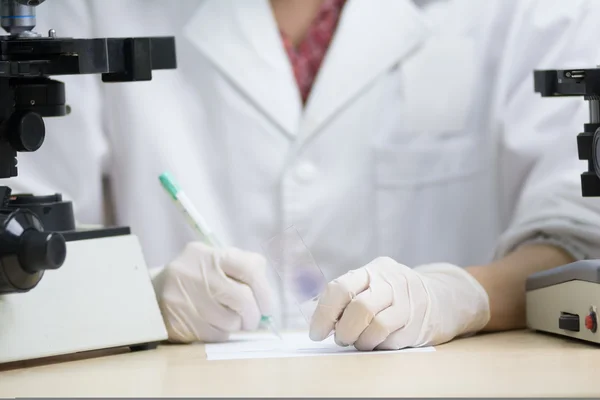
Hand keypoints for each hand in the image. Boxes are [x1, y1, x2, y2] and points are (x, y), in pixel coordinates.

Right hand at [152, 242, 274, 342]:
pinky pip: (215, 335)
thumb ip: (242, 268)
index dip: (265, 290)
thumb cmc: (196, 277)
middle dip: (254, 315)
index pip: (249, 268)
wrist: (151, 293)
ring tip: (228, 319)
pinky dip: (221, 333)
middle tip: (253, 320)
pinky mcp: (180, 322)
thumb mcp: (214, 261)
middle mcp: (197, 274)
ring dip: (236, 325)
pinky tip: (212, 324)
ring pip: (231, 321)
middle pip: (243, 299)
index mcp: (210, 255)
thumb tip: (266, 297)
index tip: (267, 305)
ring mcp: (186, 299)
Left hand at [308, 257, 489, 349]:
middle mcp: (391, 282)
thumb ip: (350, 295)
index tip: (316, 331)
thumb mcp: (375, 283)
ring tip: (357, 341)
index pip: (341, 287)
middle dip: (343, 330)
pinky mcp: (418, 325)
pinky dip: (376, 345)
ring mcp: (408, 303)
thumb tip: (320, 320)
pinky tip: (376, 341)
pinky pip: (389, 340)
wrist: (443, 298)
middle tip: (339, 338)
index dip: (324, 313)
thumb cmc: (396, 294)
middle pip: (358, 308)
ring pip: (375, 326)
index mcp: (373, 270)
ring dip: (359, 340)